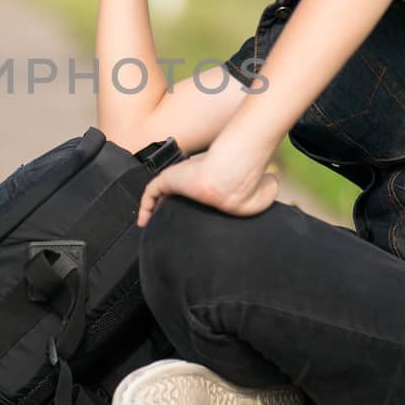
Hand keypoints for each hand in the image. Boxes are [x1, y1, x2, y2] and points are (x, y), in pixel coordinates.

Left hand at [135, 148, 280, 226]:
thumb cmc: (244, 186)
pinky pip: (150, 193)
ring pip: (161, 193)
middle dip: (170, 210)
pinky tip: (143, 221)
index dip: (189, 208)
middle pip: (175, 196)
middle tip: (168, 227)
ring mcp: (179, 177)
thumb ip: (261, 197)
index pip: (194, 197)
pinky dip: (145, 206)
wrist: (231, 180)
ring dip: (153, 209)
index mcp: (209, 185)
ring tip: (150, 226)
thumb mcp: (260, 195)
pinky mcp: (169, 178)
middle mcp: (192, 180)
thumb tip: (261, 202)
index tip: (187, 224)